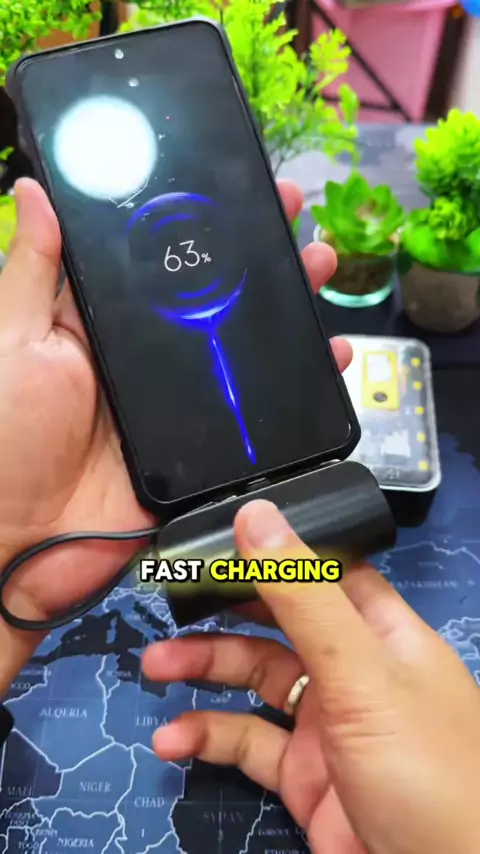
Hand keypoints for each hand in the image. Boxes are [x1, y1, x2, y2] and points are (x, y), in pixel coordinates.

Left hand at [0, 177, 345, 687]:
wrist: (18, 546)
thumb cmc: (0, 437)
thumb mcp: (10, 343)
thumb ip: (31, 274)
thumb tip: (37, 191)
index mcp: (99, 325)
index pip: (155, 260)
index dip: (194, 220)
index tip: (234, 184)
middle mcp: (145, 358)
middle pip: (210, 298)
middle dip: (254, 254)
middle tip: (292, 213)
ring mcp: (178, 404)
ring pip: (240, 349)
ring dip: (283, 308)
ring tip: (318, 269)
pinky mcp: (201, 449)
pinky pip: (254, 413)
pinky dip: (294, 388)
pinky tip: (327, 357)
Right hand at [143, 502, 479, 853]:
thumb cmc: (422, 765)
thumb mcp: (360, 671)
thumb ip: (303, 594)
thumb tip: (255, 513)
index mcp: (379, 629)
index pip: (321, 571)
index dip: (271, 552)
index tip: (215, 539)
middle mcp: (352, 668)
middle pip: (277, 622)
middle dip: (224, 611)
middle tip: (171, 600)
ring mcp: (326, 724)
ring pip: (254, 679)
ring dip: (204, 670)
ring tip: (155, 666)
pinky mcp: (303, 776)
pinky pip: (247, 742)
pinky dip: (206, 738)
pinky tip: (172, 740)